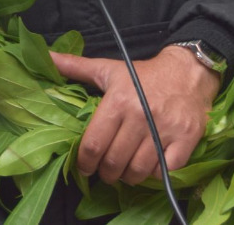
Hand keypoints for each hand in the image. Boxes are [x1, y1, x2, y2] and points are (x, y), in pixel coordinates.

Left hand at [51, 46, 220, 185]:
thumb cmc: (143, 74)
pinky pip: (165, 171)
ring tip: (124, 172)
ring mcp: (165, 130)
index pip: (94, 143)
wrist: (187, 71)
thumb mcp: (108, 68)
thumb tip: (46, 57)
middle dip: (105, 173)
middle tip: (104, 173)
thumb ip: (75, 67)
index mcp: (118, 101)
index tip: (84, 167)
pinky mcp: (186, 139)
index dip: (85, 162)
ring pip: (138, 170)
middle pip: (114, 161)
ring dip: (128, 177)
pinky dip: (154, 175)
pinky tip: (148, 167)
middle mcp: (140, 117)